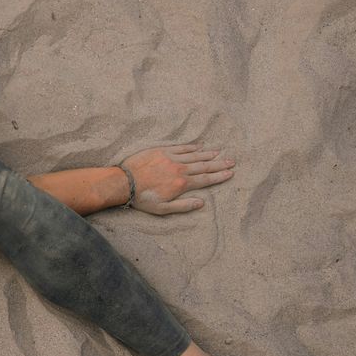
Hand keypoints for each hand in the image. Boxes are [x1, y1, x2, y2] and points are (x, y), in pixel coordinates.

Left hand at [120, 144, 234, 214]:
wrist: (124, 182)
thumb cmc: (142, 198)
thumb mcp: (163, 209)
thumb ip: (183, 206)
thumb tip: (201, 203)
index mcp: (182, 184)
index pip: (205, 179)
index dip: (219, 176)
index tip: (230, 173)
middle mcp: (180, 169)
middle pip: (204, 166)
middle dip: (218, 164)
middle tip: (231, 161)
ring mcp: (171, 158)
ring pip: (194, 155)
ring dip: (208, 154)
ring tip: (219, 152)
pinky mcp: (161, 151)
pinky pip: (181, 148)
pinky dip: (191, 147)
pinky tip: (199, 146)